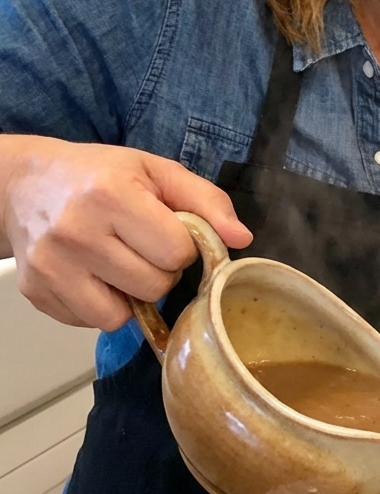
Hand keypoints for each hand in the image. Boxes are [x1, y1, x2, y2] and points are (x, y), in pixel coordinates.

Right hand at [2, 135, 251, 330]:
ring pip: (122, 315)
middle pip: (153, 287)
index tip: (166, 232)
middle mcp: (76, 232)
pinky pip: (92, 322)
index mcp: (110, 195)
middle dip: (158, 271)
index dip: (181, 246)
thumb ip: (205, 201)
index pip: (176, 252)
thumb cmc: (97, 175)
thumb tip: (242, 238)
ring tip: (119, 264)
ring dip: (131, 295)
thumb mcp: (155, 171)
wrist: (23, 184)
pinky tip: (94, 276)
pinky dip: (102, 306)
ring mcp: (52, 267)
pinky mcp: (37, 292)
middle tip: (141, 247)